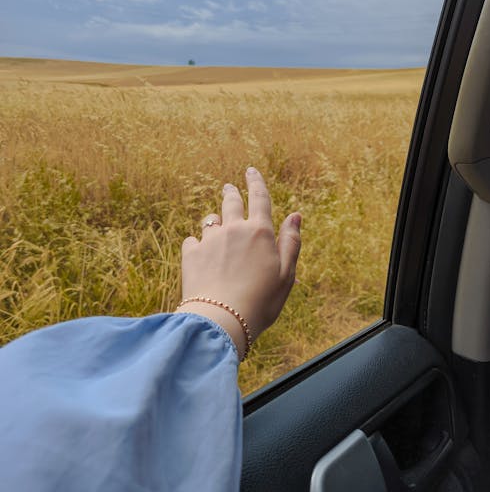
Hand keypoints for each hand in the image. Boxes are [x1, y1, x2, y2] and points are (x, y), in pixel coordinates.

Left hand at [175, 167, 300, 360]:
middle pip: (231, 202)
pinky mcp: (191, 254)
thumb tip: (295, 215)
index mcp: (260, 232)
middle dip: (231, 192)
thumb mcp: (286, 274)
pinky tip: (199, 251)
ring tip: (215, 224)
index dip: (256, 181)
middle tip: (229, 187)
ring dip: (214, 219)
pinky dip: (196, 243)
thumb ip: (291, 242)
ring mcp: (210, 240)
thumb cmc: (261, 301)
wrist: (221, 320)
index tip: (251, 171)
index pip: (259, 198)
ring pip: (210, 219)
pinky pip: (192, 240)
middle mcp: (234, 229)